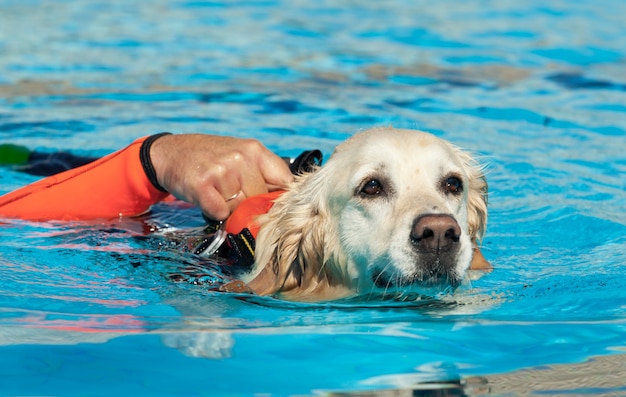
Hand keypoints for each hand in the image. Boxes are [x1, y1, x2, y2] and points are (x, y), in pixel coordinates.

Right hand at [150, 134, 292, 219]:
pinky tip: (207, 198)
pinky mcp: (203, 185)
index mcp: (255, 150)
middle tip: (232, 196)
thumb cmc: (210, 158)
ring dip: (229, 209)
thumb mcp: (241, 156)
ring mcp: (221, 170)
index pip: (284, 182)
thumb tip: (285, 204)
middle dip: (249, 206)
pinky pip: (220, 213)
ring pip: (240, 209)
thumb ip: (264, 175)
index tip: (271, 206)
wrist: (170, 152)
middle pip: (261, 200)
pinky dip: (214, 213)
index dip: (279, 199)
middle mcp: (240, 158)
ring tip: (217, 193)